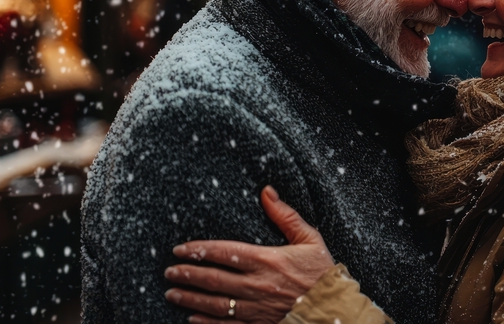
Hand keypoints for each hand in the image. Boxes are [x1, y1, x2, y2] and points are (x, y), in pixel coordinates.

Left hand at [164, 185, 334, 322]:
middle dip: (187, 274)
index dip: (199, 250)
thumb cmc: (323, 272)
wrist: (334, 309)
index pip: (224, 252)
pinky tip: (192, 320)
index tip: (180, 249)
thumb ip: (285, 215)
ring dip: (190, 299)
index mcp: (267, 260)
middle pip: (213, 279)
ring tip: (172, 294)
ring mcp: (256, 308)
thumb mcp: (310, 238)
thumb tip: (266, 192)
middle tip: (169, 272)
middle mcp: (257, 285)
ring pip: (215, 303)